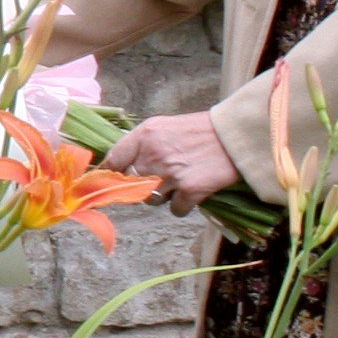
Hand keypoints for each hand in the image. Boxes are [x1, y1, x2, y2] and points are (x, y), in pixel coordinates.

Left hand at [101, 109, 238, 216]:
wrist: (234, 136)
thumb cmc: (198, 131)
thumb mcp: (163, 127)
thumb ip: (139, 144)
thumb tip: (115, 166)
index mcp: (145, 136)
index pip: (112, 161)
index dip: (105, 176)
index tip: (102, 184)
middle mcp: (153, 155)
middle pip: (130, 185)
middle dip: (139, 187)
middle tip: (156, 181)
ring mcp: (170, 174)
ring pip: (151, 200)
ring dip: (162, 196)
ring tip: (179, 181)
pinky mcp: (190, 190)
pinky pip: (174, 210)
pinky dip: (182, 206)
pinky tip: (192, 192)